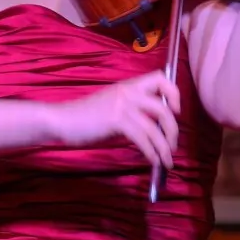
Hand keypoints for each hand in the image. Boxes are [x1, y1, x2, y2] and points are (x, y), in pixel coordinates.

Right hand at [52, 70, 180, 170]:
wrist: (63, 120)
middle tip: (173, 146)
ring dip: (164, 147)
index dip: (173, 93)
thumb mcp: (114, 105)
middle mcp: (129, 92)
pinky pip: (142, 139)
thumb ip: (134, 110)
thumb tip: (156, 127)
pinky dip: (151, 153)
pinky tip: (153, 161)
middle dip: (173, 130)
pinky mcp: (116, 121)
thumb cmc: (87, 117)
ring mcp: (123, 105)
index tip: (176, 111)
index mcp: (129, 86)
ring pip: (154, 127)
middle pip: (164, 108)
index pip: (160, 78)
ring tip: (167, 161)